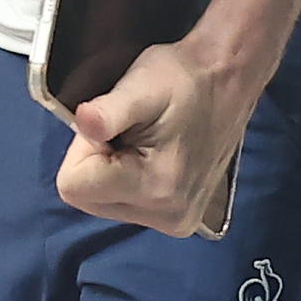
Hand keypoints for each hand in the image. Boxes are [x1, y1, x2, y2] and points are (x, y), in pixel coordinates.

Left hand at [55, 40, 260, 236]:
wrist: (225, 81)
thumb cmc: (181, 79)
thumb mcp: (139, 87)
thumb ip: (106, 113)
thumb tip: (80, 124)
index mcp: (155, 189)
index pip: (74, 187)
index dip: (81, 150)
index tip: (110, 127)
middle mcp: (167, 217)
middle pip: (87, 199)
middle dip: (93, 163)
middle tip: (123, 131)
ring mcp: (176, 222)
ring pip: (103, 202)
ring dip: (108, 171)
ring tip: (138, 140)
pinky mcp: (179, 218)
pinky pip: (125, 203)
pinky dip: (124, 178)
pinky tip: (148, 154)